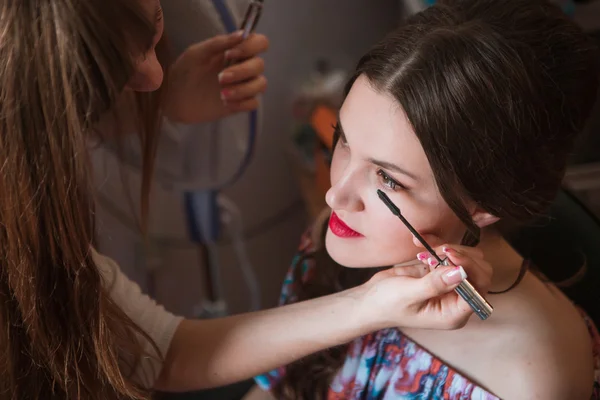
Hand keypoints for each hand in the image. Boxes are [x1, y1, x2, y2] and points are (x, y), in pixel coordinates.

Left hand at [164, 31, 268, 123]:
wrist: (173, 98)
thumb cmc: (184, 71)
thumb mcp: (197, 53)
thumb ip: (218, 43)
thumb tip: (241, 33)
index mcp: (235, 51)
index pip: (259, 43)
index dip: (250, 47)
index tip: (230, 54)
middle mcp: (243, 67)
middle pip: (260, 65)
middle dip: (242, 71)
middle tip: (220, 78)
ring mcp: (243, 86)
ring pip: (260, 84)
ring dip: (243, 89)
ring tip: (222, 94)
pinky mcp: (240, 104)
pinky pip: (253, 103)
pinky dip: (243, 102)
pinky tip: (226, 103)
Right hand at [361, 243, 492, 329]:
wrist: (370, 299)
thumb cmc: (387, 305)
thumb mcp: (408, 295)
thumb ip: (435, 284)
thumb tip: (460, 272)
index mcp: (454, 313)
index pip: (478, 289)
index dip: (469, 269)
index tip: (449, 255)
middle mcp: (457, 299)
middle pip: (479, 272)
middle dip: (460, 257)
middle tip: (438, 251)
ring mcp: (450, 284)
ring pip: (467, 259)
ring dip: (448, 249)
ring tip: (425, 250)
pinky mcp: (440, 271)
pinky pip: (450, 254)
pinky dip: (437, 245)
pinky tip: (420, 245)